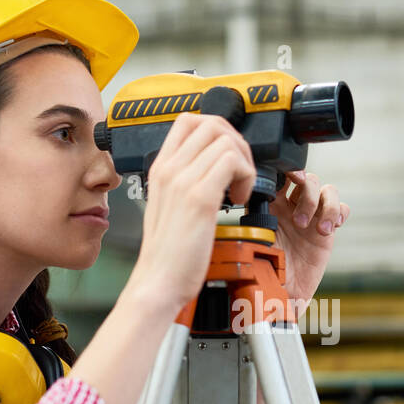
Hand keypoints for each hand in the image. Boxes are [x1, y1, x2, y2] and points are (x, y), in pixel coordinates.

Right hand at [129, 113, 256, 310]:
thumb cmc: (167, 254)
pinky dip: (245, 177)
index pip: (189, 121)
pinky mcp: (199, 198)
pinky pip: (232, 162)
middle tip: (240, 174)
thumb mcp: (170, 208)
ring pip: (225, 140)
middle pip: (211, 124)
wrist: (158, 282)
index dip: (218, 131)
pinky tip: (238, 200)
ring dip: (244, 162)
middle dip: (237, 144)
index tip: (228, 158)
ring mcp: (182, 181)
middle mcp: (169, 169)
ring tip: (239, 190)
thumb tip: (212, 170)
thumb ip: (184, 183)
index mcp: (161, 169)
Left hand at [267, 169, 348, 306]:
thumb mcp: (255, 240)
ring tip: (320, 230)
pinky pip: (340, 209)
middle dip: (307, 197)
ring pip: (327, 190)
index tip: (293, 179)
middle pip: (308, 180)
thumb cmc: (264, 269)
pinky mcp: (327, 229)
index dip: (290, 171)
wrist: (281, 294)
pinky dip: (339, 213)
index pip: (283, 176)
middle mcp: (292, 207)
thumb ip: (256, 217)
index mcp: (271, 204)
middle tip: (300, 222)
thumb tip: (255, 195)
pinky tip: (331, 228)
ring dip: (326, 206)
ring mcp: (312, 217)